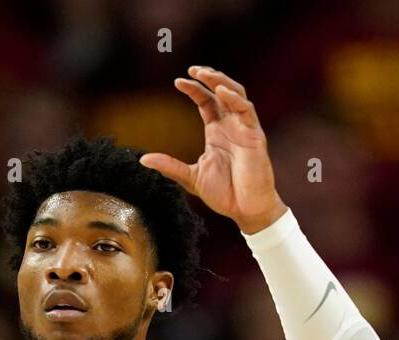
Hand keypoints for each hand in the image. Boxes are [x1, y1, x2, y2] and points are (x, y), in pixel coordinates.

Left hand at [139, 65, 286, 233]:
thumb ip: (169, 166)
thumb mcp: (191, 178)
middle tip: (192, 69)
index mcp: (217, 132)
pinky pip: (247, 111)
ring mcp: (244, 129)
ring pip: (236, 95)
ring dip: (222, 81)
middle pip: (222, 92)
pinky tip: (221, 92)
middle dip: (209, 77)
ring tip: (205, 73)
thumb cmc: (224, 194)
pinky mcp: (255, 136)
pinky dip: (235, 99)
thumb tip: (143, 159)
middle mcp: (231, 126)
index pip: (206, 102)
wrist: (246, 210)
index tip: (178, 82)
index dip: (194, 89)